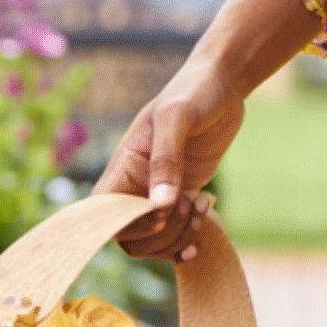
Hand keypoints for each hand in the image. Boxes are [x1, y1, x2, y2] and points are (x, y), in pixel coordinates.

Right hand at [93, 61, 244, 261]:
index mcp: (123, 168)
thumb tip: (160, 205)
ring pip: (154, 241)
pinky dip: (189, 240)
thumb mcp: (177, 117)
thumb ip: (167, 159)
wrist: (221, 85)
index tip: (162, 210)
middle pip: (130, 237)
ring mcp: (161, 193)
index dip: (130, 226)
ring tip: (202, 205)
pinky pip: (176, 233)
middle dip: (162, 233)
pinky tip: (205, 225)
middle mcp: (136, 185)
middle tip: (189, 203)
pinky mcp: (183, 195)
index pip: (105, 216)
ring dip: (180, 236)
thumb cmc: (193, 92)